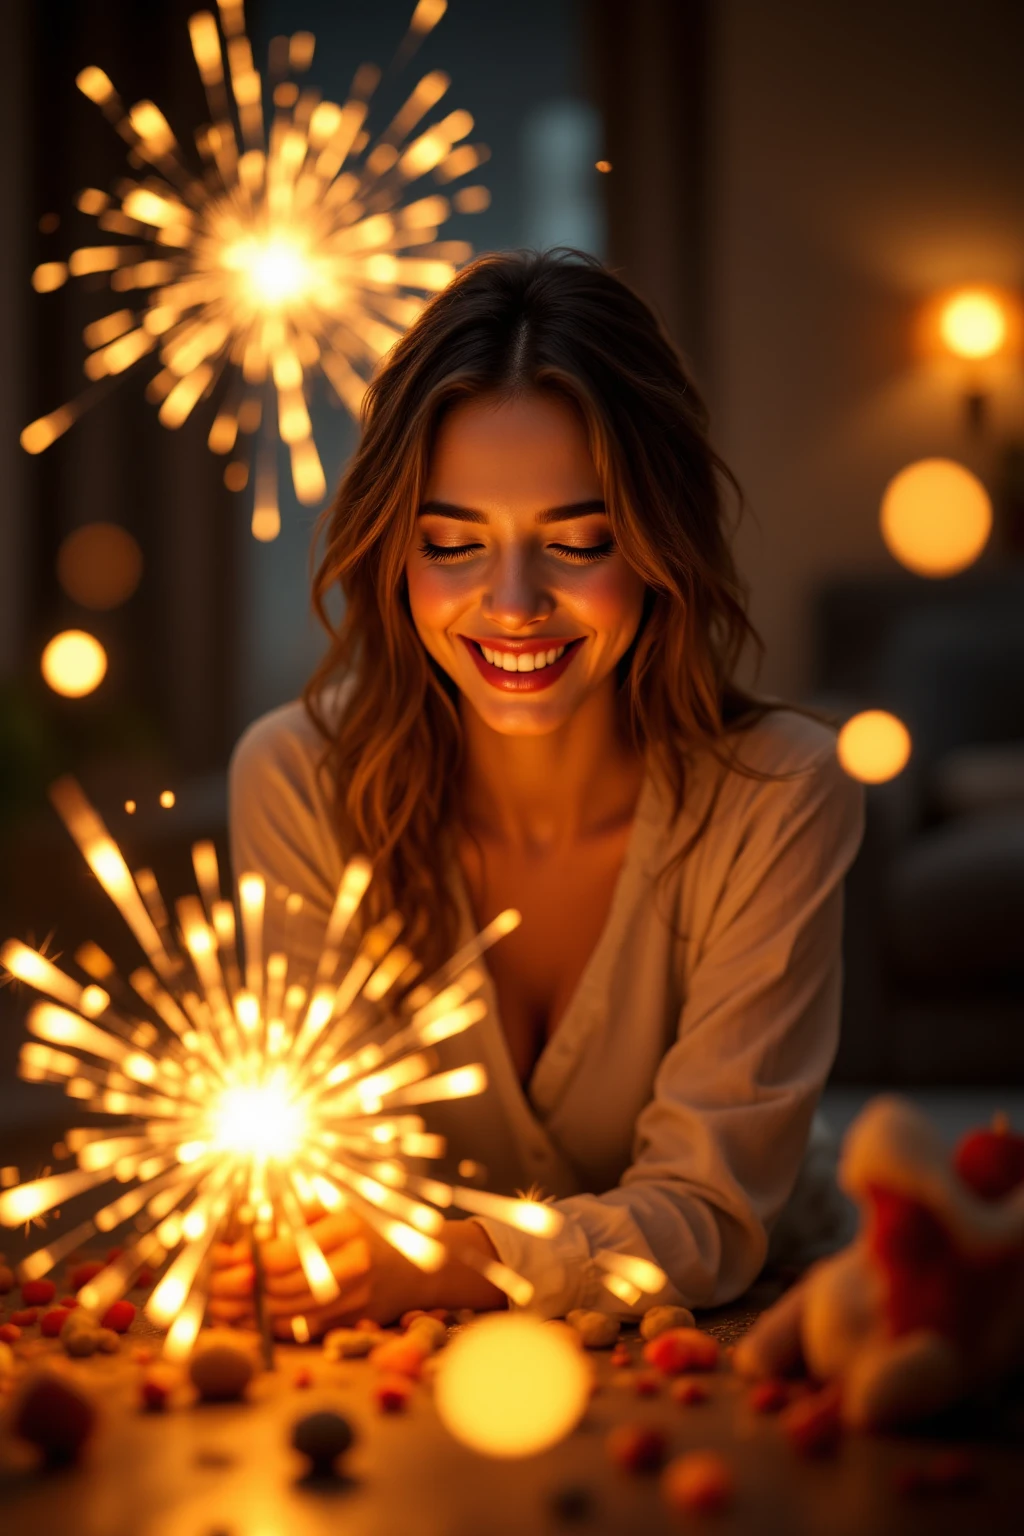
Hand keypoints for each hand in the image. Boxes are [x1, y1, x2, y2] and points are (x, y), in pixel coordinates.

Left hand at [208, 1212, 506, 1338]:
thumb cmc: (368, 1230)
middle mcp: (355, 1264)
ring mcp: (356, 1298)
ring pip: (291, 1311)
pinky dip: (273, 1326)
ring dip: (253, 1311)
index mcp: (347, 1228)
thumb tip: (248, 1234)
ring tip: (227, 1304)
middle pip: (284, 1286)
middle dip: (246, 1289)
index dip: (251, 1261)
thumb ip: (297, 1217)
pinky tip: (253, 1318)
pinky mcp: (354, 1322)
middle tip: (220, 1286)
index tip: (230, 1258)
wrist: (419, 1266)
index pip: (286, 1253)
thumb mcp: (338, 1210)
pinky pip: (303, 1329)